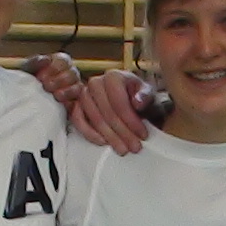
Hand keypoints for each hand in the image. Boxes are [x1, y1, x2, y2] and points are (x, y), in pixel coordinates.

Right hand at [37, 59, 157, 155]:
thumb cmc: (138, 96)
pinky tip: (103, 142)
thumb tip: (138, 102)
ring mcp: (84, 94)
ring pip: (94, 118)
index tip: (143, 135)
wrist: (129, 98)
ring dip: (109, 136)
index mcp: (113, 76)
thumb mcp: (148, 94)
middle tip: (134, 147)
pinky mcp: (76, 106)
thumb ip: (146, 96)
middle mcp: (95, 82)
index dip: (131, 121)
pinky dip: (89, 133)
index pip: (119, 102)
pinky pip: (78, 121)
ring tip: (122, 149)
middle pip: (107, 112)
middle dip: (122, 133)